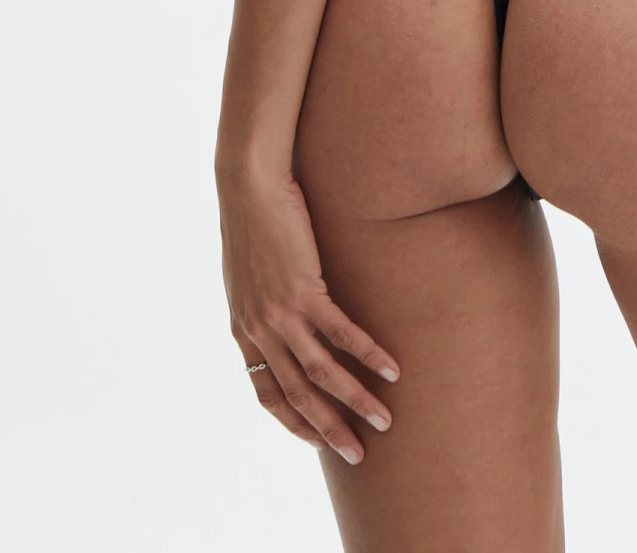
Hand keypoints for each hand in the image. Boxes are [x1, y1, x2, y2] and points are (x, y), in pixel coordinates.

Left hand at [219, 167, 399, 463]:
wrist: (248, 184)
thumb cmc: (252, 220)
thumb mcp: (248, 274)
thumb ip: (262, 304)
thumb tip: (284, 315)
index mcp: (244, 331)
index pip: (268, 395)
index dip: (295, 423)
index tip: (320, 441)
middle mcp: (259, 331)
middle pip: (297, 395)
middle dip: (330, 429)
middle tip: (358, 453)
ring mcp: (280, 313)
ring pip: (321, 373)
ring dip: (355, 401)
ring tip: (384, 419)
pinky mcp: (304, 289)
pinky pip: (341, 333)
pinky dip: (368, 354)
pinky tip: (392, 368)